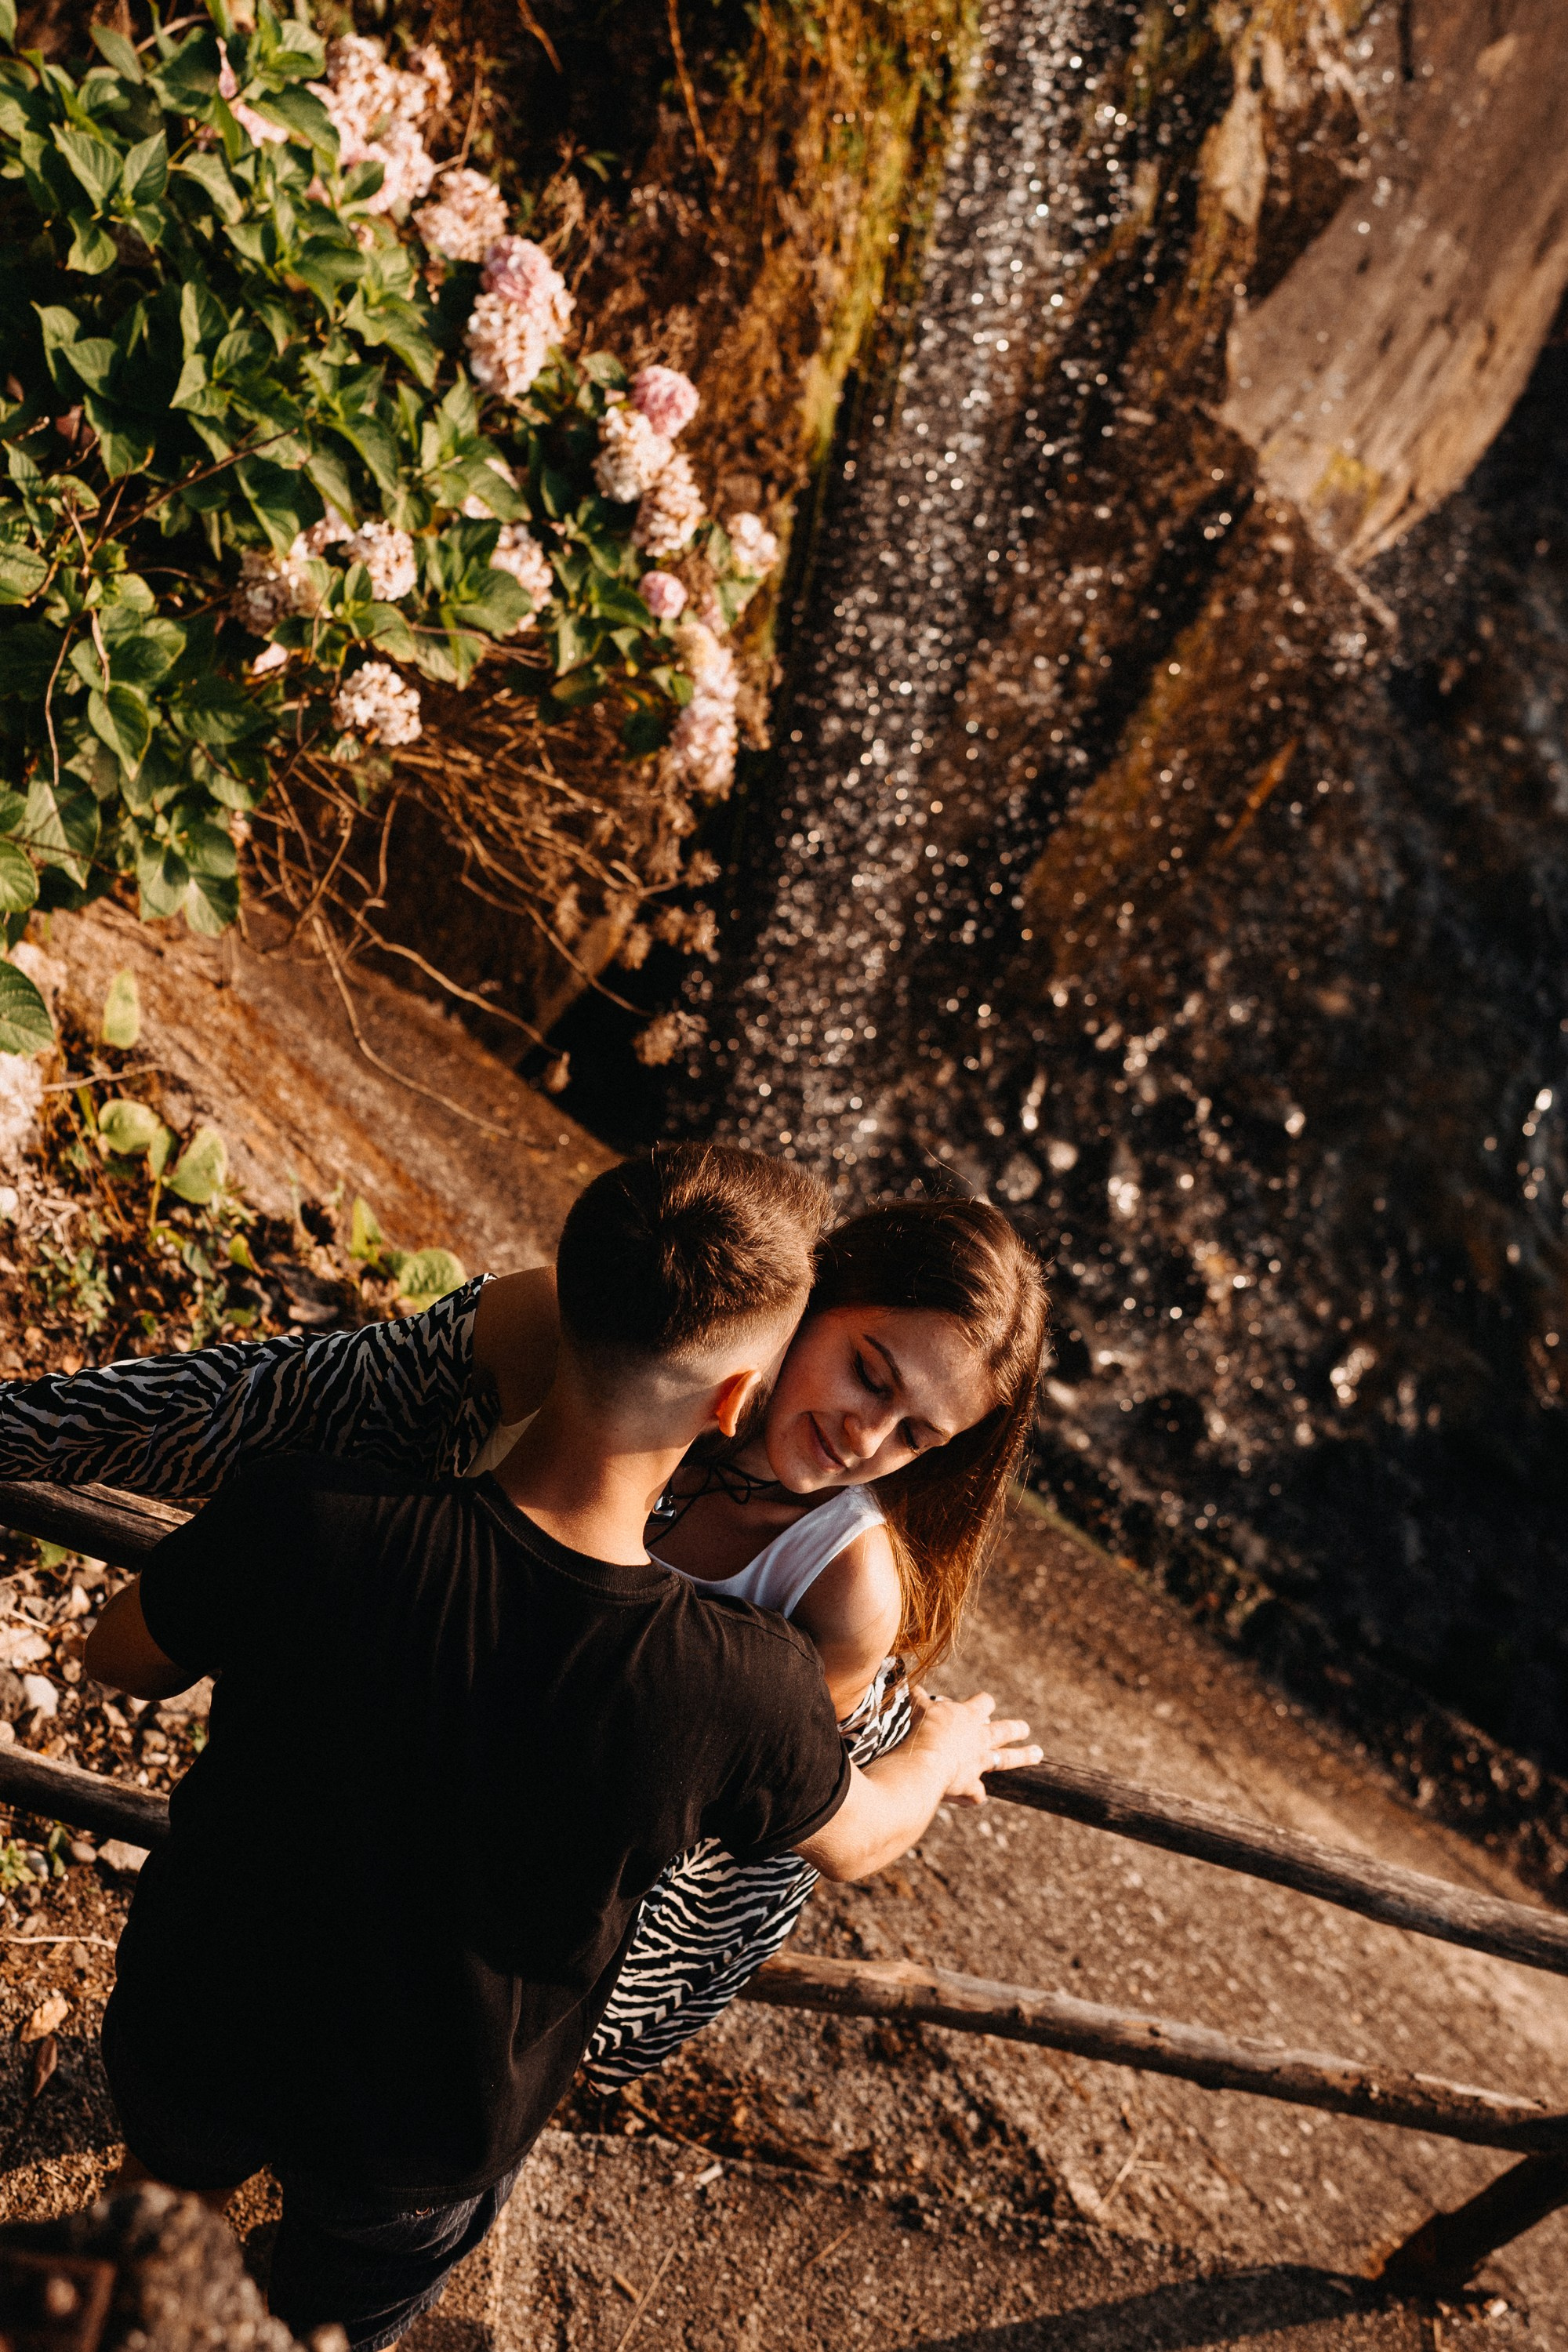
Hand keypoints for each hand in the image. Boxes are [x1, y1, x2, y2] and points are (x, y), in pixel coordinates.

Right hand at [908, 1685, 1041, 1807]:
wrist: (925, 1762)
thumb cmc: (921, 1730)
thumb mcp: (918, 1708)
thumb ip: (920, 1700)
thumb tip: (914, 1687)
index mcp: (968, 1716)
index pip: (984, 1702)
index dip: (984, 1703)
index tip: (984, 1704)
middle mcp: (979, 1738)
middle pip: (1004, 1730)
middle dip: (1016, 1729)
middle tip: (1026, 1729)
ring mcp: (979, 1762)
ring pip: (1006, 1759)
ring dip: (1023, 1756)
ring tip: (1038, 1753)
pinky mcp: (971, 1785)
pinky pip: (977, 1794)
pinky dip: (975, 1796)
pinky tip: (975, 1799)